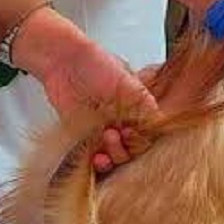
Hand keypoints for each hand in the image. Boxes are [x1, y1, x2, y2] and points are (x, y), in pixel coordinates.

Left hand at [11, 6, 159, 171]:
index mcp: (136, 111)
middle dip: (125, 148)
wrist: (63, 63)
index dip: (140, 139)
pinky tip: (94, 157)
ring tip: (104, 143)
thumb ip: (147, 104)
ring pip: (114, 156)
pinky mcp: (84, 138)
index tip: (130, 132)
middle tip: (114, 134)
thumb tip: (160, 123)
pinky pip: (94, 156)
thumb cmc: (96, 64)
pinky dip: (96, 161)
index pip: (146, 136)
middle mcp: (121, 123)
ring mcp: (103, 132)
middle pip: (131, 150)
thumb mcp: (129, 82)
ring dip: (112, 156)